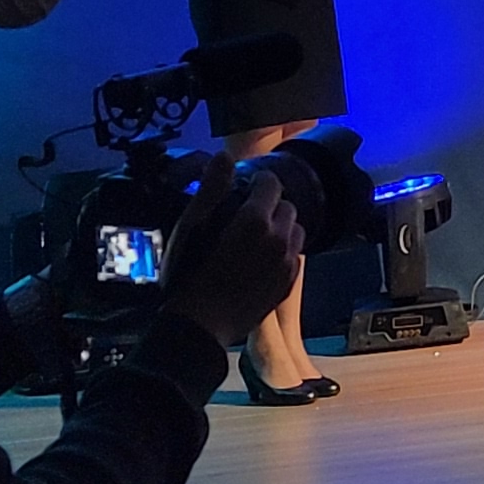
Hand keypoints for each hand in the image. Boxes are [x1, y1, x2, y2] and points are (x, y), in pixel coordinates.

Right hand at [159, 153, 302, 350]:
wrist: (198, 326)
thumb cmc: (188, 275)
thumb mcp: (192, 228)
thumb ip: (212, 188)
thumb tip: (224, 156)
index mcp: (255, 220)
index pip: (270, 183)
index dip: (257, 183)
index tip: (245, 189)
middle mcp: (278, 238)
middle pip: (286, 206)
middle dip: (270, 206)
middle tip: (246, 217)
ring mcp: (287, 262)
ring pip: (295, 230)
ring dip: (280, 228)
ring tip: (256, 239)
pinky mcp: (288, 282)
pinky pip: (295, 255)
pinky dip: (283, 251)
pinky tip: (261, 260)